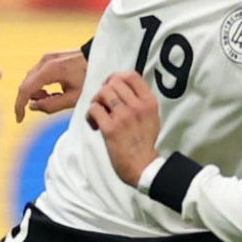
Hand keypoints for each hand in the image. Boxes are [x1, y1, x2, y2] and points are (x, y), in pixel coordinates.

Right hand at [14, 48, 88, 121]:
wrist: (100, 59)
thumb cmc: (89, 79)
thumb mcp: (73, 98)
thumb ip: (51, 105)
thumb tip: (32, 107)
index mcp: (50, 70)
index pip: (25, 89)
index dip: (19, 106)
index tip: (19, 119)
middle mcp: (45, 61)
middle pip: (26, 84)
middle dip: (32, 98)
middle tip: (48, 104)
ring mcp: (47, 57)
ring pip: (31, 79)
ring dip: (37, 91)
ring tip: (54, 97)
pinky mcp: (50, 57)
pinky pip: (38, 73)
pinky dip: (41, 84)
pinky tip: (54, 89)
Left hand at [85, 71, 159, 186]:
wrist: (142, 166)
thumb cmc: (144, 141)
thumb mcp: (151, 116)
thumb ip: (140, 100)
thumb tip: (119, 84)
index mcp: (149, 102)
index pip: (132, 75)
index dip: (117, 77)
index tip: (111, 87)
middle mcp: (138, 106)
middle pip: (114, 82)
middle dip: (104, 90)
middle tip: (103, 104)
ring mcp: (124, 117)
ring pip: (103, 92)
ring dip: (97, 101)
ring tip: (99, 114)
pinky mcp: (111, 129)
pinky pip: (94, 109)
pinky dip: (90, 115)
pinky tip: (95, 125)